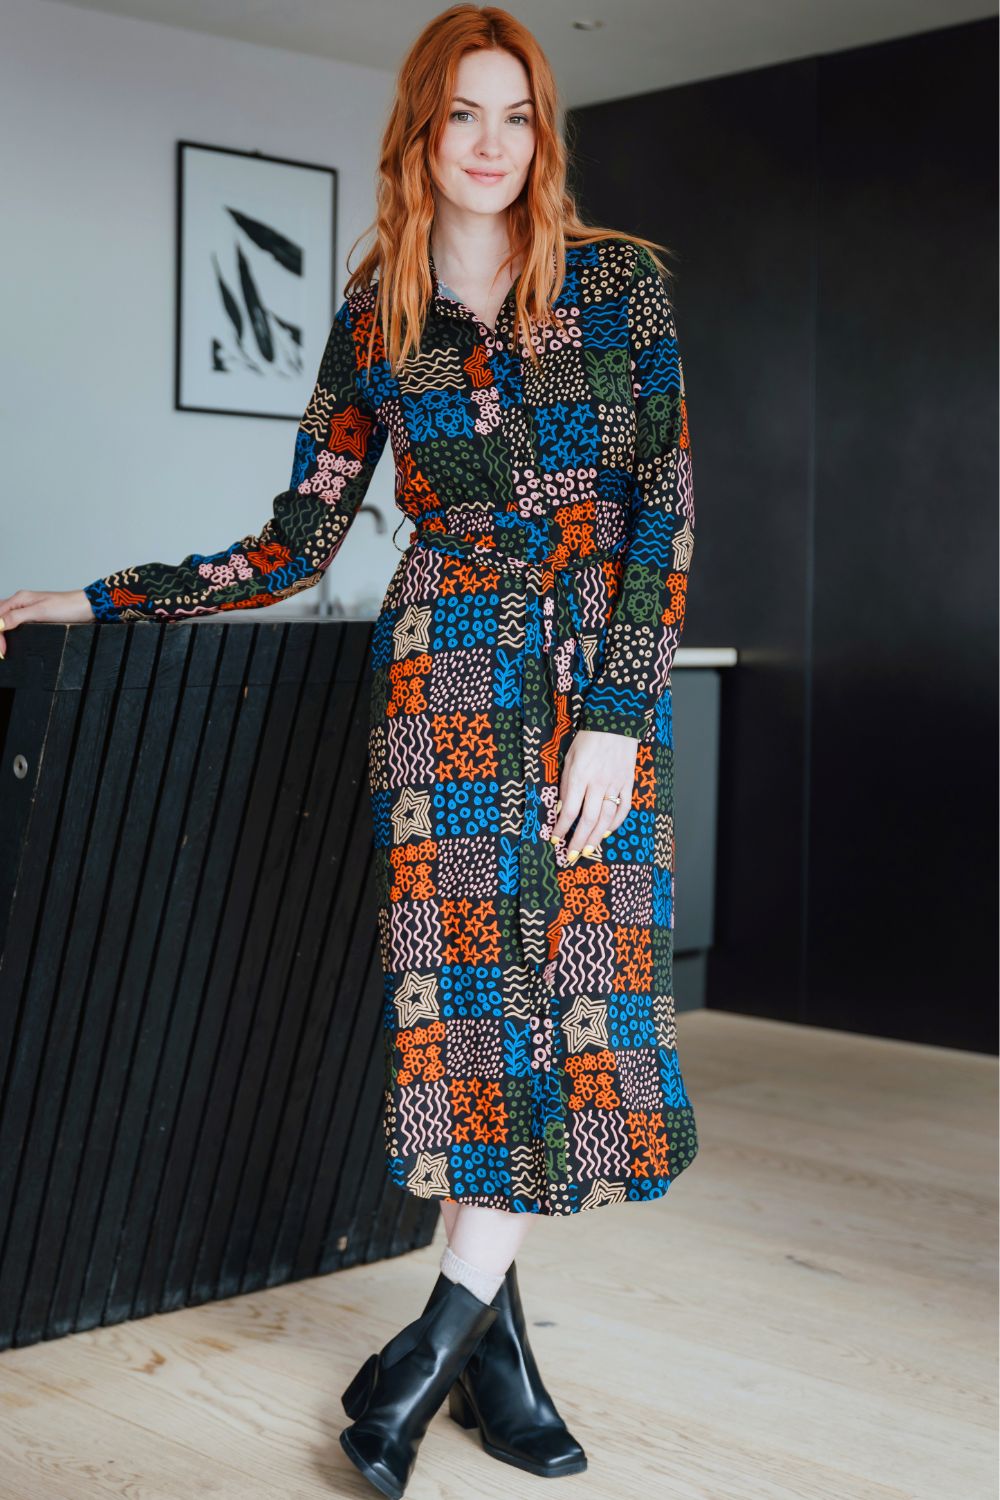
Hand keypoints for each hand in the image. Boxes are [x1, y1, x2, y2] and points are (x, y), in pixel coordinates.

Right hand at [0, 589, 93, 659]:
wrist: (87, 607)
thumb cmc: (68, 607)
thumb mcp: (41, 612)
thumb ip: (17, 617)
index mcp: (19, 599)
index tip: (2, 651)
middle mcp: (21, 602)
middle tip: (2, 652)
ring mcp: (28, 609)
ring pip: (6, 619)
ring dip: (2, 632)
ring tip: (3, 646)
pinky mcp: (35, 616)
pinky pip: (16, 622)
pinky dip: (11, 631)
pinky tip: (12, 639)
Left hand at [552, 728, 637, 860]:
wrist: (615, 723)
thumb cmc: (587, 740)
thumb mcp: (569, 759)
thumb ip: (566, 784)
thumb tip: (562, 809)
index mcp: (580, 776)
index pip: (569, 810)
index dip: (561, 828)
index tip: (555, 840)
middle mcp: (598, 783)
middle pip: (588, 820)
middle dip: (578, 841)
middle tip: (571, 856)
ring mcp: (615, 784)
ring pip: (606, 819)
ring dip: (596, 838)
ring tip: (588, 851)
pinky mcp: (628, 783)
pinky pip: (623, 808)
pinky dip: (615, 823)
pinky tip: (606, 832)